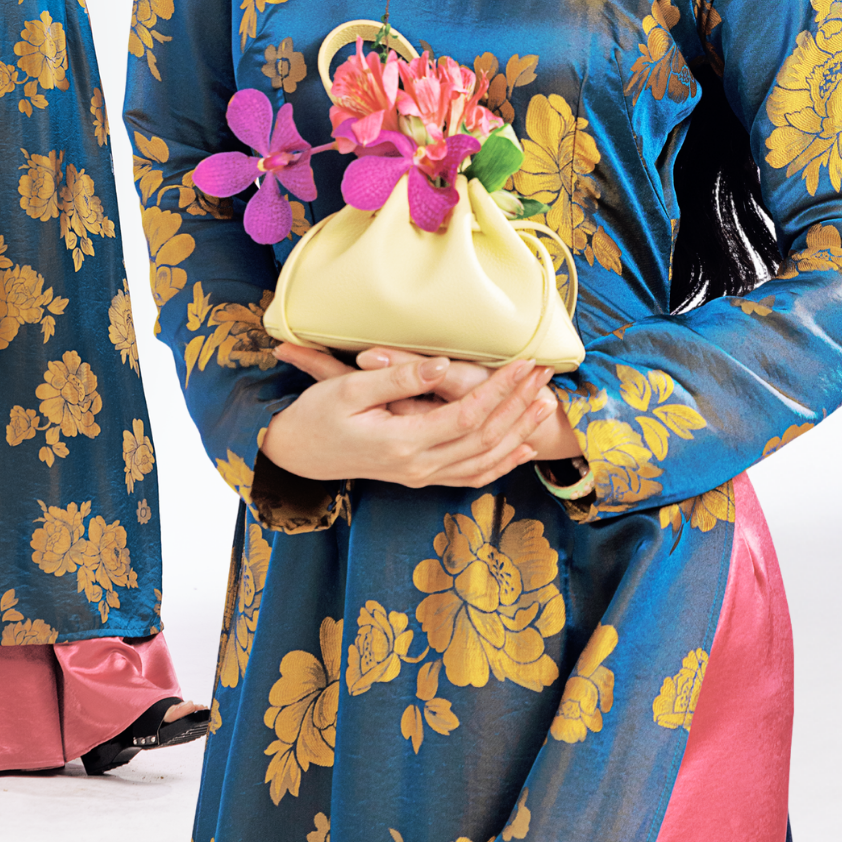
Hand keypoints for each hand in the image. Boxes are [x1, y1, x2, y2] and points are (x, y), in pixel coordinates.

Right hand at [264, 342, 566, 490]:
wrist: (295, 454)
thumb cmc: (316, 415)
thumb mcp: (348, 389)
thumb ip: (398, 378)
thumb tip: (441, 366)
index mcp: (401, 441)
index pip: (467, 416)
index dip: (501, 390)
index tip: (524, 364)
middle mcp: (416, 466)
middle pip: (484, 438)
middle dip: (518, 405)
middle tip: (545, 376)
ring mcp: (419, 476)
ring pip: (483, 460)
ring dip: (518, 432)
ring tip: (545, 405)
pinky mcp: (418, 477)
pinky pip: (469, 477)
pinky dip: (500, 464)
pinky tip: (520, 448)